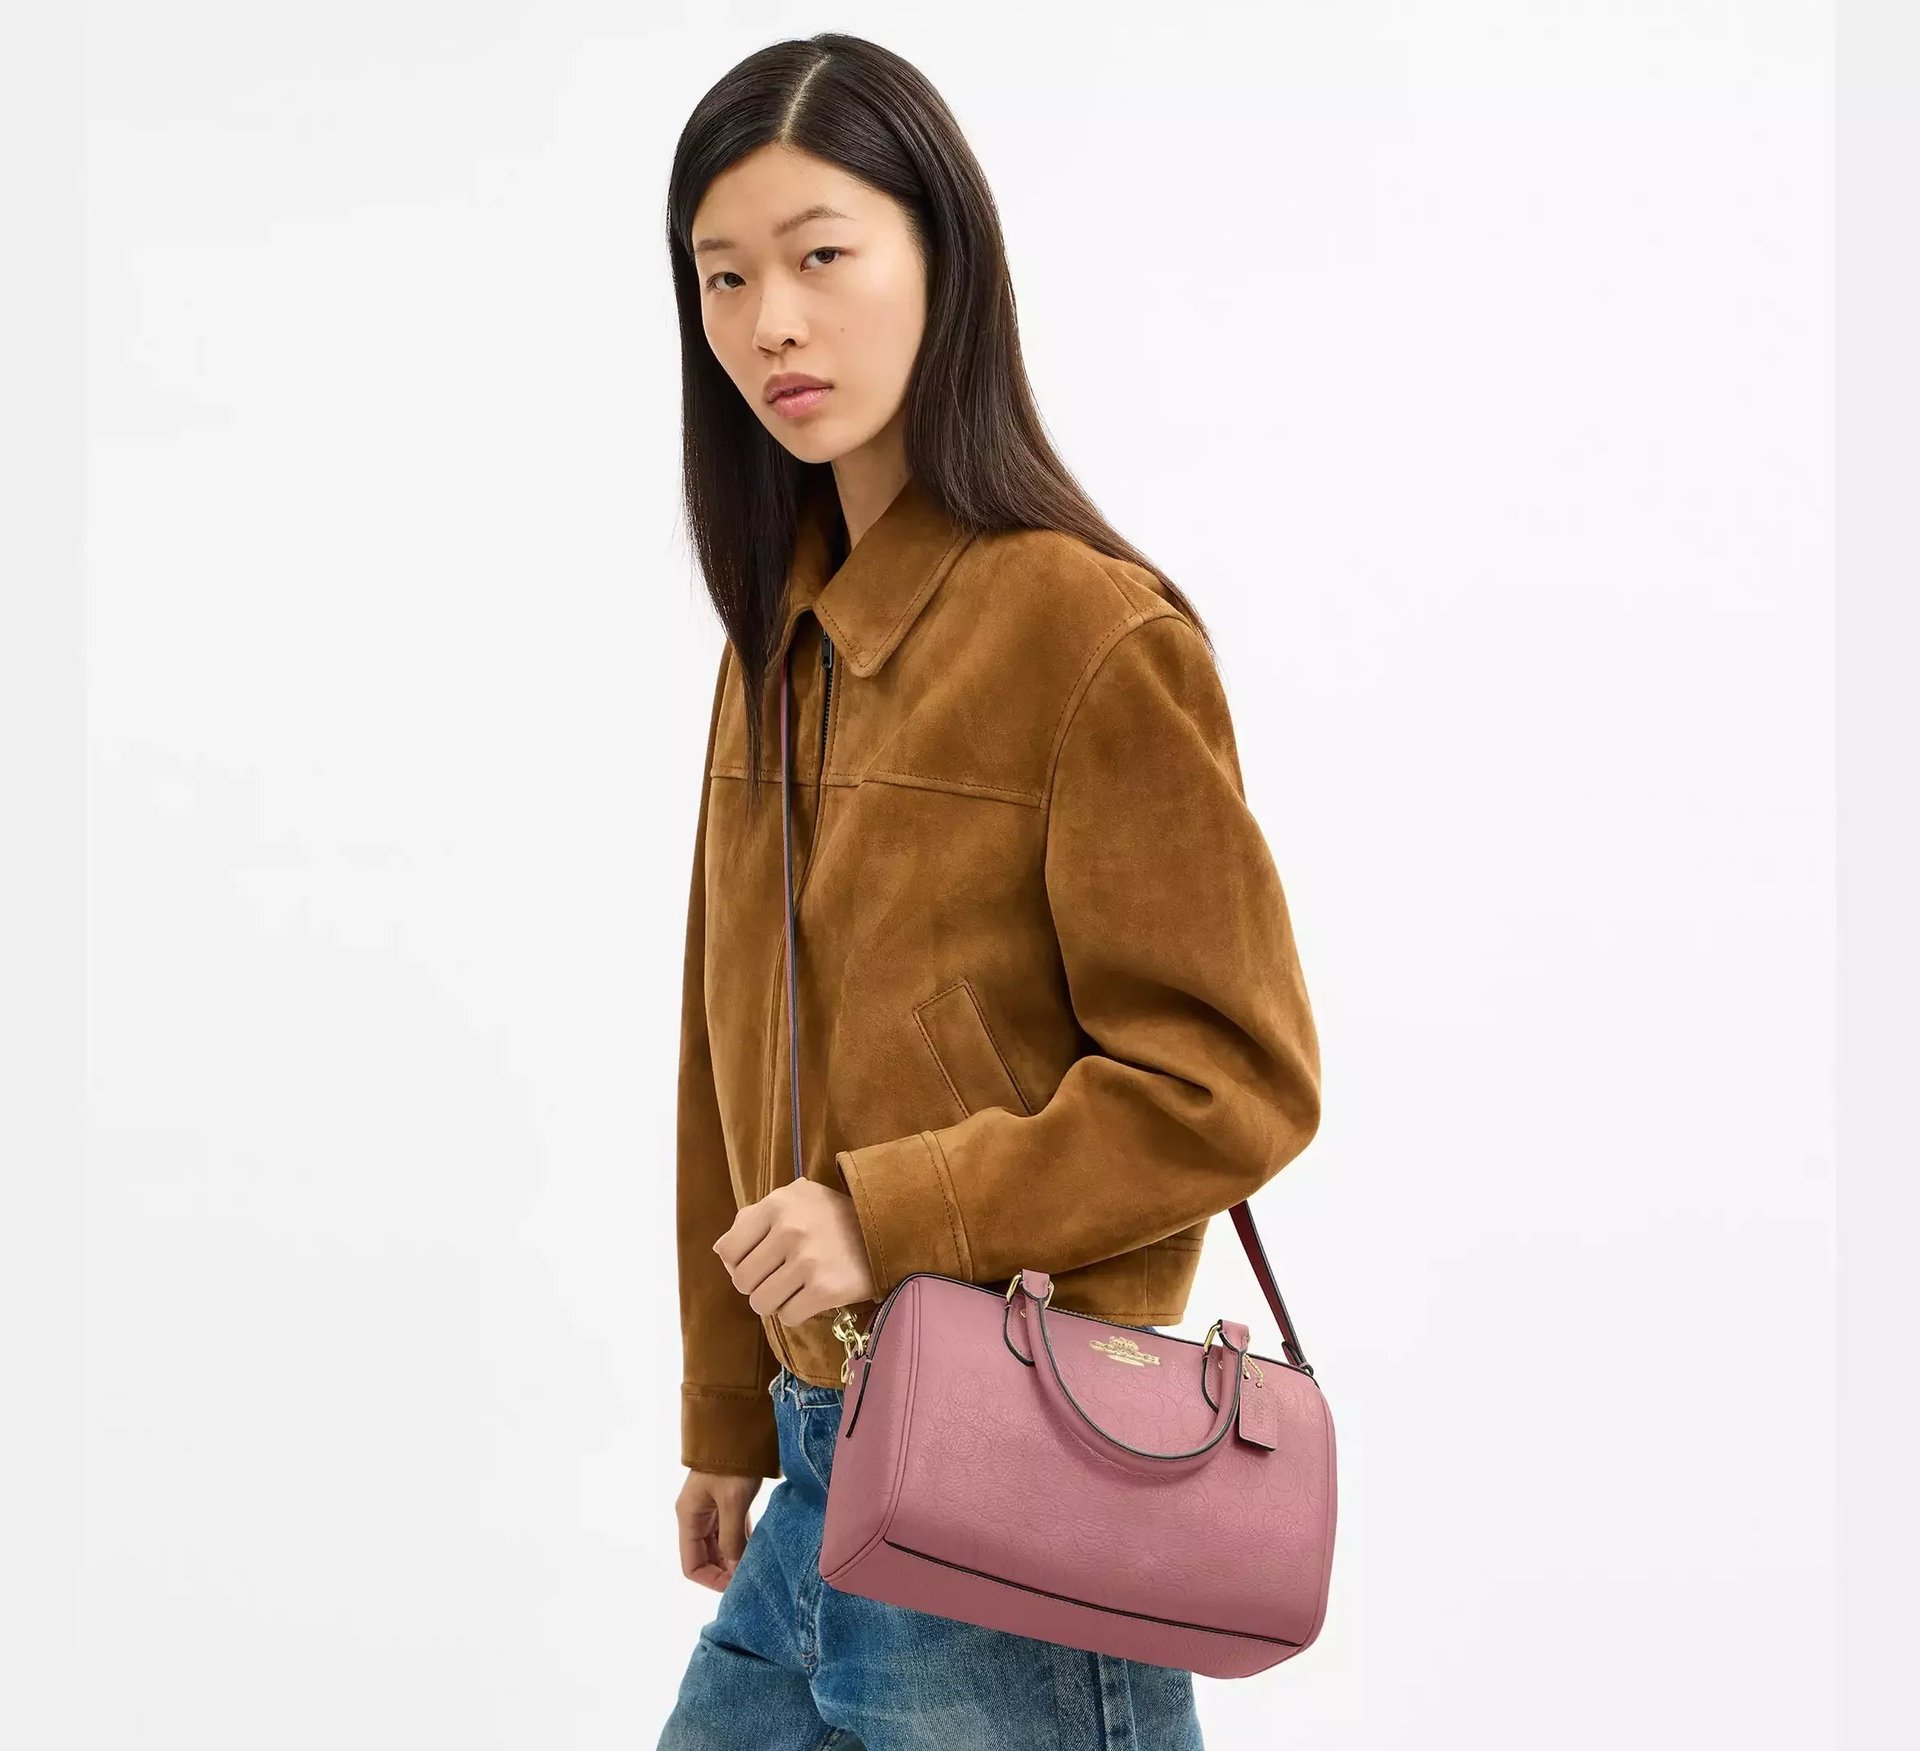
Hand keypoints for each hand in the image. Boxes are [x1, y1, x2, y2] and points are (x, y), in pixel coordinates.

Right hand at [677, 1468, 759, 1591]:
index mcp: (688, 1517)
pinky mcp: (726, 1500)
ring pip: (719, 1545)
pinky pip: (731, 1530)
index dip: (712, 1580)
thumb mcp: (733, 1501)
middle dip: (725, 1571)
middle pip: (706, 1558)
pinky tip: (758, 1548)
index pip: (692, 1566)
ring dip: (735, 1558)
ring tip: (757, 1566)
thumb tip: (737, 1570)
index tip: (737, 1586)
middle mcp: (696, 1516)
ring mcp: (710, 1508)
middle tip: (752, 1578)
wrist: (738, 1423)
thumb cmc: (731, 1462)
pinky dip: (742, 1542)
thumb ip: (733, 1538)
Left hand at [714, 1178, 876, 1325]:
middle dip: (758, 1284)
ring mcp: (808, 1261)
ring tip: (796, 1288)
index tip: (760, 1262)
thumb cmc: (832, 1217)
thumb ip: (753, 1218)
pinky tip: (813, 1297)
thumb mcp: (795, 1199)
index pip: (729, 1251)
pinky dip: (797, 1313)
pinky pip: (788, 1317)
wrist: (889, 1230)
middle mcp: (790, 1229)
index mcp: (778, 1204)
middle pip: (743, 1281)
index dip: (740, 1263)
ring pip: (761, 1304)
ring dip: (776, 1302)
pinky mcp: (826, 1289)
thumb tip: (722, 1251)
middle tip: (781, 1277)